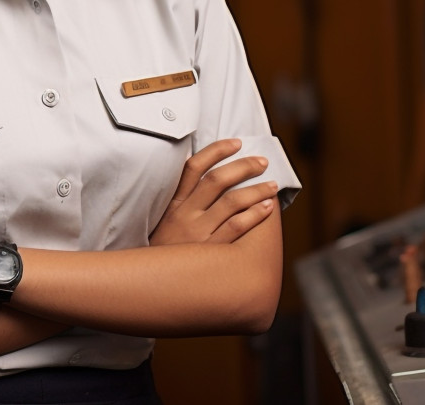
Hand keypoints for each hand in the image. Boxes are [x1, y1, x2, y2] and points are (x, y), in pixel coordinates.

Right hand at [149, 138, 277, 246]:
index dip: (216, 151)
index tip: (236, 143)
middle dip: (243, 166)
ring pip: (231, 201)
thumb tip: (203, 177)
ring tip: (271, 184)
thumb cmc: (163, 251)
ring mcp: (198, 232)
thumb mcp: (163, 221)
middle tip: (262, 161)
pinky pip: (236, 227)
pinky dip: (254, 215)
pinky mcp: (210, 250)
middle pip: (217, 180)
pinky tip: (267, 207)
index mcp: (174, 202)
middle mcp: (185, 213)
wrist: (153, 282)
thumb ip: (181, 201)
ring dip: (255, 189)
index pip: (194, 167)